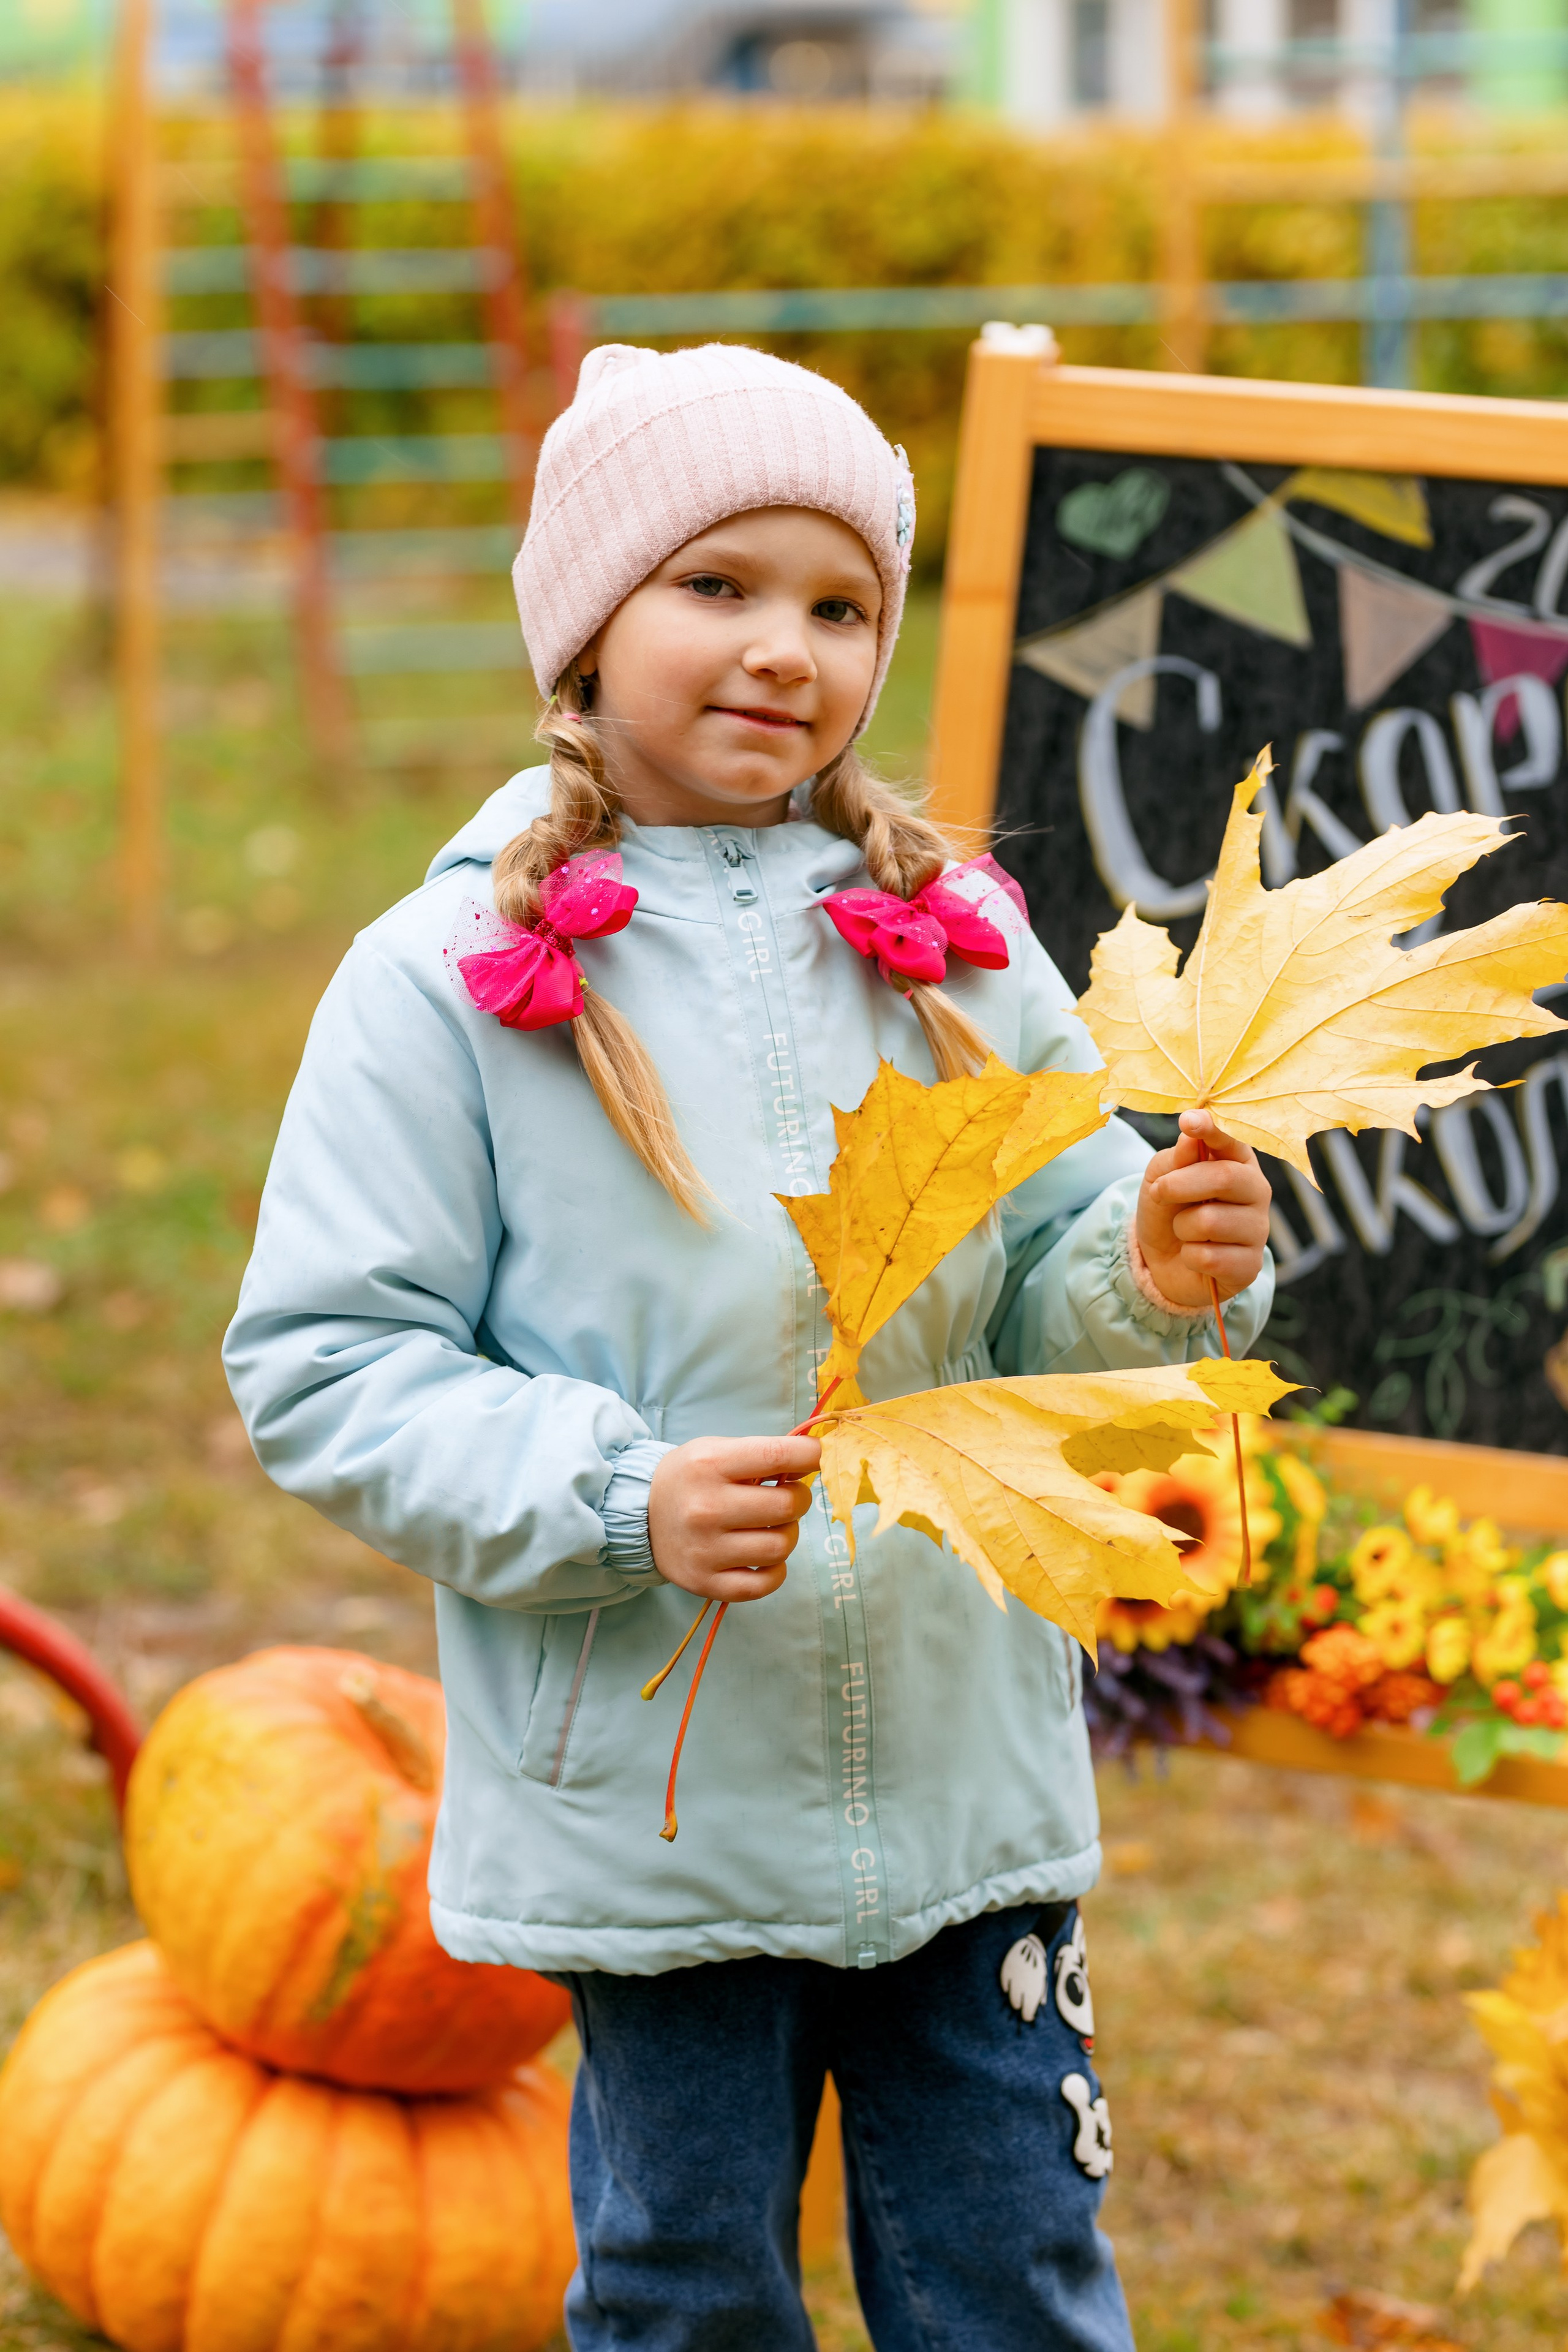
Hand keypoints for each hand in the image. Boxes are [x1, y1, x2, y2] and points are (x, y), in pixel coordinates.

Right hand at [647, 1433, 820, 1603]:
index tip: (813, 1457)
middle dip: (799, 1498)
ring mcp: (705, 1550)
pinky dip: (776, 1571)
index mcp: (710, 1465)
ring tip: (772, 1526)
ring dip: (787, 1534)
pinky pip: (765, 1584)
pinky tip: (765, 1556)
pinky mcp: (706, 1583)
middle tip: (788, 1496)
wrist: (640, 1515)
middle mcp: (706, 1508)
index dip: (809, 1455)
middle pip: (786, 1506)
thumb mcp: (716, 1450)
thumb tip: (814, 1462)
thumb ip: (762, 1455)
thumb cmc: (690, 1478)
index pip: (778, 1456)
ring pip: (780, 1546)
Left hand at [1135, 1109, 1271, 1309]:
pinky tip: (1195, 1257)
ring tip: (1185, 1231)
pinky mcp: (1250, 1266)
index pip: (1232, 1140)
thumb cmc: (1167, 1211)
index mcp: (1237, 1162)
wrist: (1162, 1263)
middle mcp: (1256, 1191)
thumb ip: (1176, 1159)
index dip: (1212, 1130)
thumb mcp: (1160, 1179)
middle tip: (1160, 1192)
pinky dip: (1188, 1256)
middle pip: (1225, 1177)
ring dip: (1182, 1227)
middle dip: (1181, 1185)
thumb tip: (1190, 1136)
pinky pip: (1209, 1258)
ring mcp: (1257, 1230)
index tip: (1188, 1121)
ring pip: (1211, 1221)